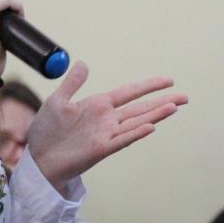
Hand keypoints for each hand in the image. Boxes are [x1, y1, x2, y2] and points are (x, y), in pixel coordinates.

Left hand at [25, 61, 187, 191]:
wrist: (38, 158)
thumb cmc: (46, 132)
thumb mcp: (58, 101)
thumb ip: (72, 83)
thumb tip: (84, 64)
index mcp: (98, 105)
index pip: (129, 92)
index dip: (149, 86)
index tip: (168, 80)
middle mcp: (107, 119)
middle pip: (140, 107)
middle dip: (162, 101)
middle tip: (185, 96)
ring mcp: (106, 134)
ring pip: (137, 122)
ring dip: (156, 114)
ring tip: (175, 106)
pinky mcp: (101, 149)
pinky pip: (122, 139)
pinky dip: (136, 132)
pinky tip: (151, 126)